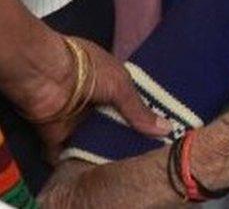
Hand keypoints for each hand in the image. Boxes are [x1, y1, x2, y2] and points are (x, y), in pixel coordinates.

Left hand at [24, 38, 169, 161]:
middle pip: (112, 125)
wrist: (45, 74)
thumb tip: (167, 130)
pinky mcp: (57, 136)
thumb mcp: (122, 87)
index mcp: (110, 84)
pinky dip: (79, 162)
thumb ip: (139, 112)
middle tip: (146, 158)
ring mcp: (75, 120)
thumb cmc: (88, 70)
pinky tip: (96, 173)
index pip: (129, 105)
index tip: (160, 137)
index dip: (143, 118)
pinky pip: (70, 153)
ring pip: (93, 141)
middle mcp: (93, 103)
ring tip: (127, 169)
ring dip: (104, 152)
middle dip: (125, 139)